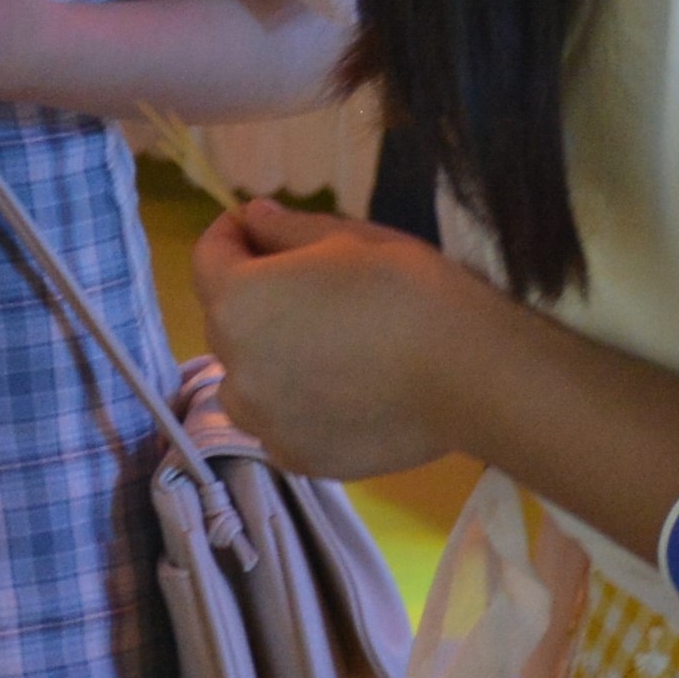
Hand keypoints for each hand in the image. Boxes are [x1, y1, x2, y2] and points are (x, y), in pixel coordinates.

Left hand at [190, 198, 485, 483]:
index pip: (208, 257)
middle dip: (254, 297)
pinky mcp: (298, 458)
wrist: (470, 375)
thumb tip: (252, 219)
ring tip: (325, 345)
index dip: (231, 235)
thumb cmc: (408, 289)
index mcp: (237, 302)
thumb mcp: (347, 238)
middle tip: (309, 286)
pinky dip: (296, 404)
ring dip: (267, 357)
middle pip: (226, 320)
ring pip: (247, 379)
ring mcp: (264, 421)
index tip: (257, 227)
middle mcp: (234, 367)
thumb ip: (285, 230)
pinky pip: (279, 422)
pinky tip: (344, 390)